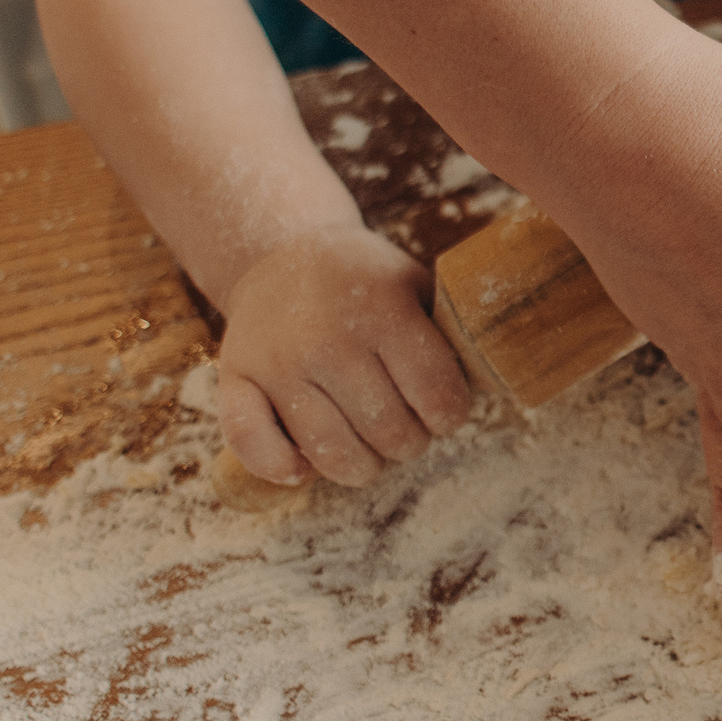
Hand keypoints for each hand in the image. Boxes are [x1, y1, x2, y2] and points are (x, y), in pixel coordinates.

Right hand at [215, 223, 473, 486]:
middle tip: (407, 428)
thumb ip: (446, 334)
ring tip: (370, 448)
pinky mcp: (237, 376)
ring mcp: (278, 361)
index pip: (437, 397)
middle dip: (409, 443)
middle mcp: (329, 338)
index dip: (451, 417)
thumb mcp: (413, 285)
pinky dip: (280, 466)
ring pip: (331, 452)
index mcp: (384, 310)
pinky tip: (303, 467)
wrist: (284, 253)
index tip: (444, 411)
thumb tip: (484, 387)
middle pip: (388, 433)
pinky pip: (251, 442)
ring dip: (361, 466)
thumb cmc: (366, 281)